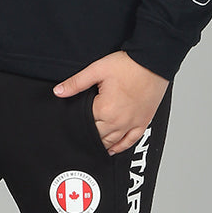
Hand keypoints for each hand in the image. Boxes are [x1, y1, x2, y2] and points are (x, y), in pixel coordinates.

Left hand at [53, 51, 168, 155]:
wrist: (153, 62)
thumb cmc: (128, 65)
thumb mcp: (97, 69)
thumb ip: (76, 83)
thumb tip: (58, 91)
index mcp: (105, 109)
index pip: (85, 123)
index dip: (76, 121)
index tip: (70, 121)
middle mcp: (118, 121)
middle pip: (97, 135)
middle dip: (87, 134)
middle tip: (77, 134)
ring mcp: (132, 123)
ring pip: (112, 142)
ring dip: (101, 144)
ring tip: (90, 145)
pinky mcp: (142, 122)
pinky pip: (129, 141)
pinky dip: (119, 147)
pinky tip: (111, 149)